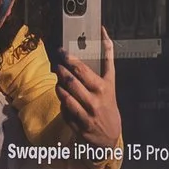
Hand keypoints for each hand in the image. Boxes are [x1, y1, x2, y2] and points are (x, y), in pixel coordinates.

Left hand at [58, 35, 122, 151]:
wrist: (110, 136)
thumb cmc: (109, 104)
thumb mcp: (111, 83)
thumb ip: (107, 59)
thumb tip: (103, 32)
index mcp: (104, 87)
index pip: (82, 69)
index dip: (69, 58)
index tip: (61, 51)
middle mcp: (95, 100)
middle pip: (70, 80)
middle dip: (60, 70)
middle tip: (57, 64)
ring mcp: (86, 114)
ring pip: (64, 94)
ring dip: (58, 85)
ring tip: (58, 79)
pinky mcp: (77, 125)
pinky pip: (63, 109)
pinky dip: (61, 101)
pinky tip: (63, 96)